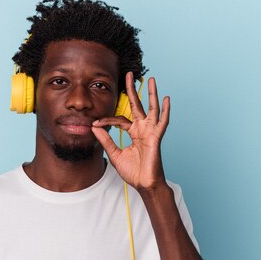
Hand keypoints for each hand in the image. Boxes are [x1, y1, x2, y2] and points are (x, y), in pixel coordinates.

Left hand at [91, 72, 169, 191]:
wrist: (143, 184)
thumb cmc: (133, 172)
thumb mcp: (114, 154)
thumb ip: (106, 140)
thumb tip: (94, 127)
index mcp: (133, 132)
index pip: (119, 120)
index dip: (106, 120)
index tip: (95, 123)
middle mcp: (142, 129)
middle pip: (137, 105)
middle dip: (133, 90)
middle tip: (129, 75)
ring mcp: (150, 132)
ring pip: (151, 109)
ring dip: (151, 94)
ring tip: (152, 79)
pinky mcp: (156, 137)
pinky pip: (162, 122)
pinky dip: (165, 111)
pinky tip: (166, 99)